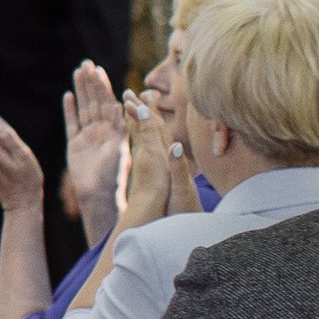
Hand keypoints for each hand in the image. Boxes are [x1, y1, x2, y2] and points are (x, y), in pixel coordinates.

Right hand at [62, 62, 127, 241]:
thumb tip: (156, 127)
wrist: (103, 200)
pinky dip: (69, 109)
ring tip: (78, 70)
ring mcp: (90, 137)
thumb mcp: (138, 159)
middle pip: (99, 102)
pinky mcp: (76, 145)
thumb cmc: (120, 183)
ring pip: (85, 107)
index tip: (106, 72)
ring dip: (82, 89)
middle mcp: (106, 132)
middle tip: (90, 63)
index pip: (118, 107)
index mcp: (120, 133)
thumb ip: (141, 140)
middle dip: (94, 83)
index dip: (113, 90)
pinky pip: (72, 122)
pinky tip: (68, 94)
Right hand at [117, 92, 183, 230]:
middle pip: (152, 126)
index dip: (141, 112)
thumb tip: (176, 145)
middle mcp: (168, 157)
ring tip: (131, 104)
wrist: (191, 225)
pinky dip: (141, 134)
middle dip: (139, 109)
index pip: (153, 128)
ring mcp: (165, 164)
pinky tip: (138, 132)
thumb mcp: (181, 189)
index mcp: (169, 157)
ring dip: (140, 118)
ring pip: (151, 134)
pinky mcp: (162, 172)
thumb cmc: (185, 209)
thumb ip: (179, 167)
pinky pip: (150, 147)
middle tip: (127, 93)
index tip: (129, 97)